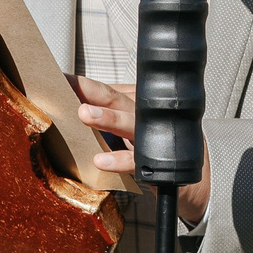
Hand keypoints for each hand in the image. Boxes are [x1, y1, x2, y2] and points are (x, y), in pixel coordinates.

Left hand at [73, 76, 209, 223]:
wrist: (194, 173)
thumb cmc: (154, 142)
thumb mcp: (131, 121)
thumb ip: (108, 111)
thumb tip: (73, 98)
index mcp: (135, 103)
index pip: (106, 90)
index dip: (83, 84)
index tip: (58, 79)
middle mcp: (143, 115)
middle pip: (118, 100)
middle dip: (95, 93)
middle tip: (72, 88)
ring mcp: (150, 136)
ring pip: (129, 123)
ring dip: (107, 118)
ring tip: (85, 114)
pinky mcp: (155, 161)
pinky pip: (136, 159)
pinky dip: (119, 160)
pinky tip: (100, 161)